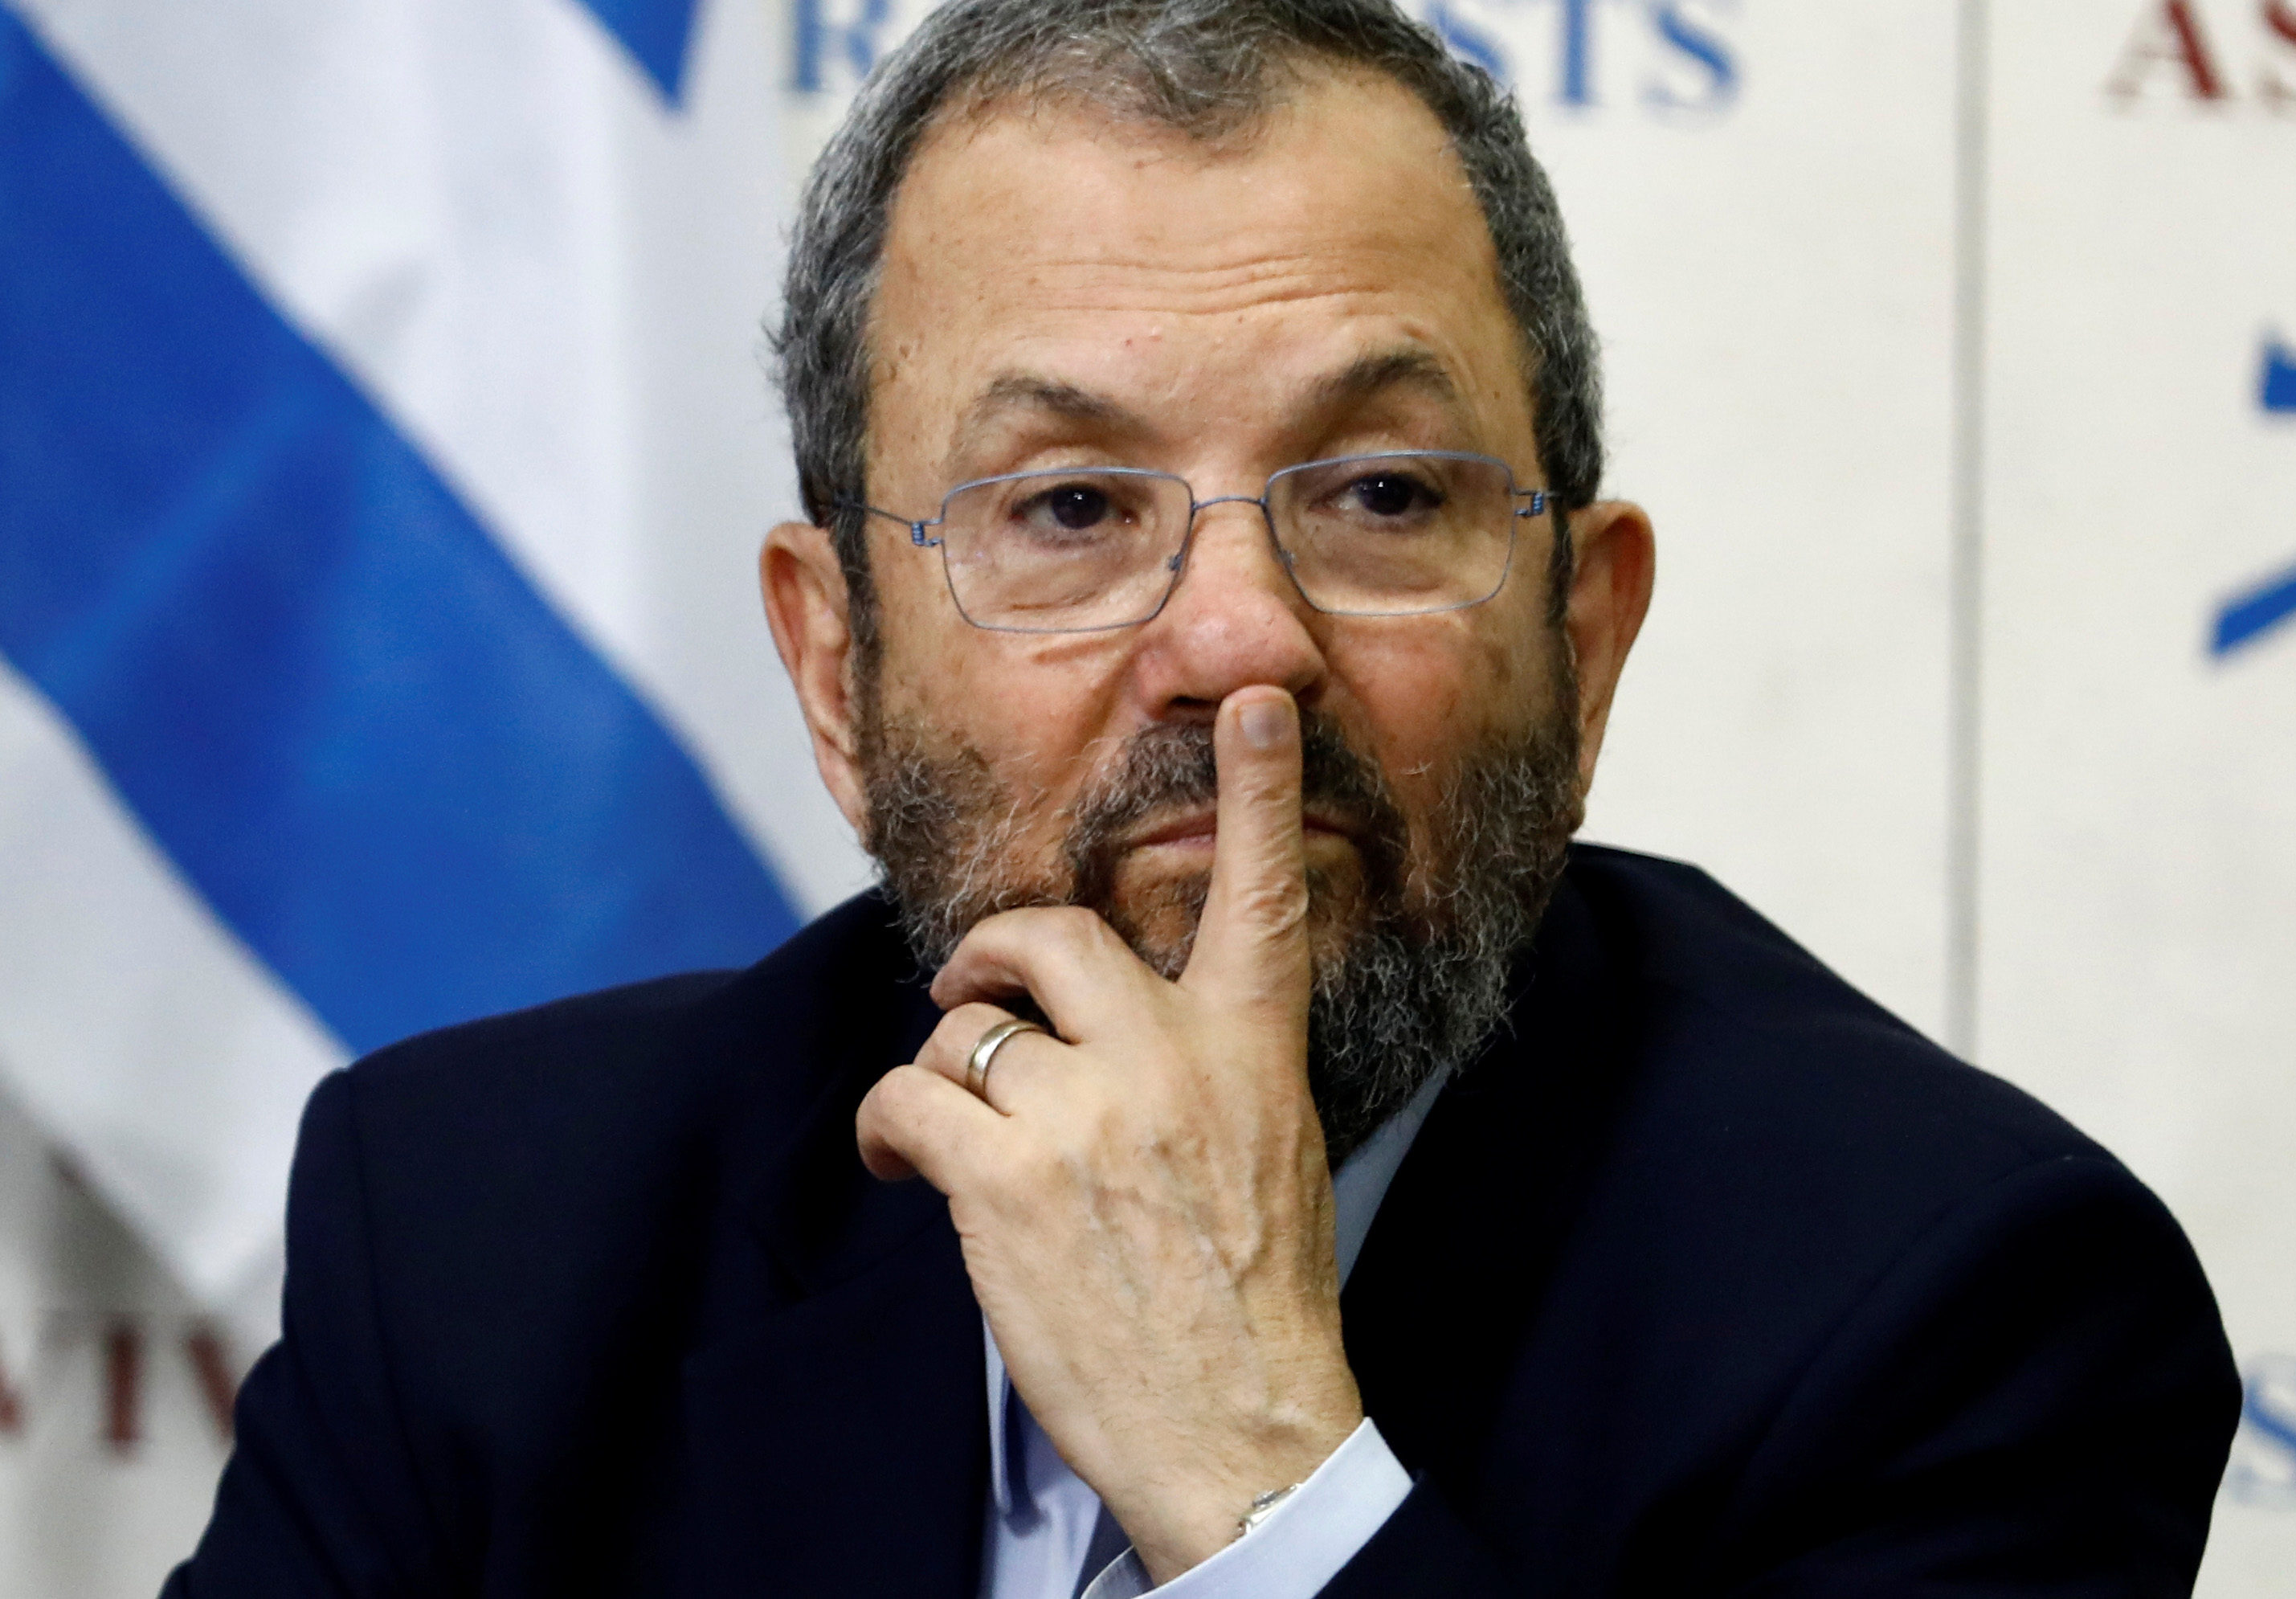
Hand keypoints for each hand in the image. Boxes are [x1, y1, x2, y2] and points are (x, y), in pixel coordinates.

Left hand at [855, 687, 1362, 1580]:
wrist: (1242, 1427)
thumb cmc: (1255, 1294)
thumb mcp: (1273, 1149)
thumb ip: (1205, 1064)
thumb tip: (1116, 1025)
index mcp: (1253, 1048)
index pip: (1265, 892)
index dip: (1258, 787)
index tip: (1253, 699)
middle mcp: (1171, 1061)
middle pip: (1052, 935)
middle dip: (991, 953)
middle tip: (969, 988)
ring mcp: (1089, 1116)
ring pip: (967, 1027)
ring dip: (942, 1070)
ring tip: (944, 1133)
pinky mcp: (1008, 1180)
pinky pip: (910, 1097)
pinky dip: (887, 1127)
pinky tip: (901, 1164)